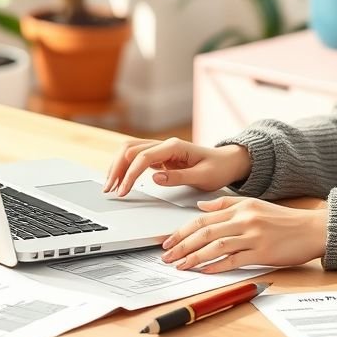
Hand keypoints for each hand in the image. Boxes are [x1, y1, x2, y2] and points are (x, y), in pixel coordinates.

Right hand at [103, 137, 251, 196]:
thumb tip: (154, 178)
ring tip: (110, 186)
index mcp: (174, 147)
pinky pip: (136, 158)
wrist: (228, 162)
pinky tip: (120, 180)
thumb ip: (179, 177)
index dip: (130, 174)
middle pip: (130, 150)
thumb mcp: (203, 176)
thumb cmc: (218, 168)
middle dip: (116, 168)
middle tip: (109, 189)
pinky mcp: (160, 157)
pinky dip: (125, 167)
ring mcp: (161, 149)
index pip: (143, 157)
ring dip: (117, 166)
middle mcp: (165, 145)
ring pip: (130, 151)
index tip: (123, 191)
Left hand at [160, 197, 327, 273]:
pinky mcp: (262, 252)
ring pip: (216, 246)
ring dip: (194, 257)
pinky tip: (205, 271)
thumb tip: (200, 206)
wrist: (312, 229)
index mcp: (240, 207)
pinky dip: (217, 266)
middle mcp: (244, 220)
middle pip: (205, 232)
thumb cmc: (284, 220)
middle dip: (182, 245)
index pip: (203, 218)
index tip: (168, 241)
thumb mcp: (254, 204)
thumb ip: (226, 205)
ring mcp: (253, 236)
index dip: (182, 231)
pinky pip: (234, 260)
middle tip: (167, 256)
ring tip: (180, 266)